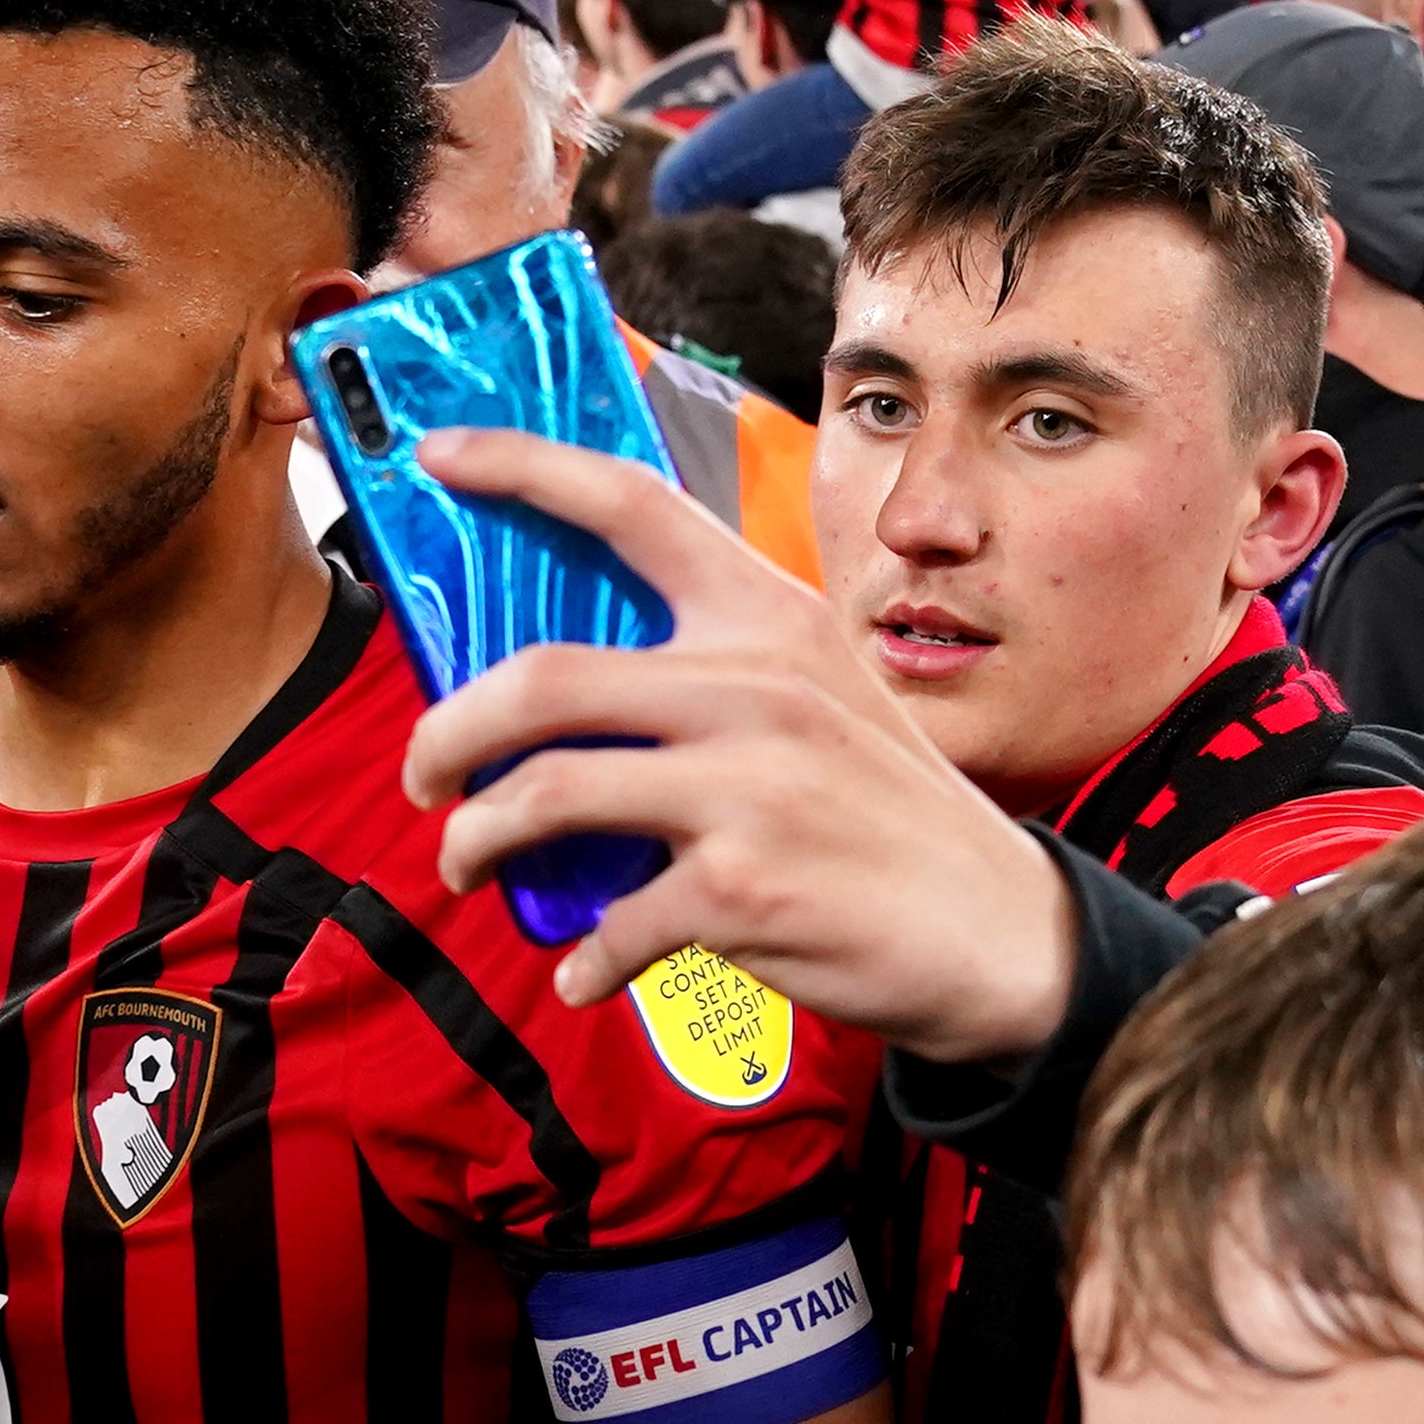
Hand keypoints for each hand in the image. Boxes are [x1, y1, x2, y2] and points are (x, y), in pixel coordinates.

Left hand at [394, 426, 1075, 1059]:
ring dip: (475, 839)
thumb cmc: (884, 811)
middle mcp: (756, 686)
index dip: (524, 467)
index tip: (439, 452)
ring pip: (544, 796)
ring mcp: (749, 788)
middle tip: (423, 773)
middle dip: (446, 733)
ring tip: (464, 862)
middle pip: (540, 679)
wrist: (1000, 932)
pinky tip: (586, 971)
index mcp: (770, 617)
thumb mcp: (818, 694)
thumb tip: (560, 690)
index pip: (632, 504)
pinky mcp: (742, 890)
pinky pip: (610, 923)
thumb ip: (711, 670)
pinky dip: (582, 959)